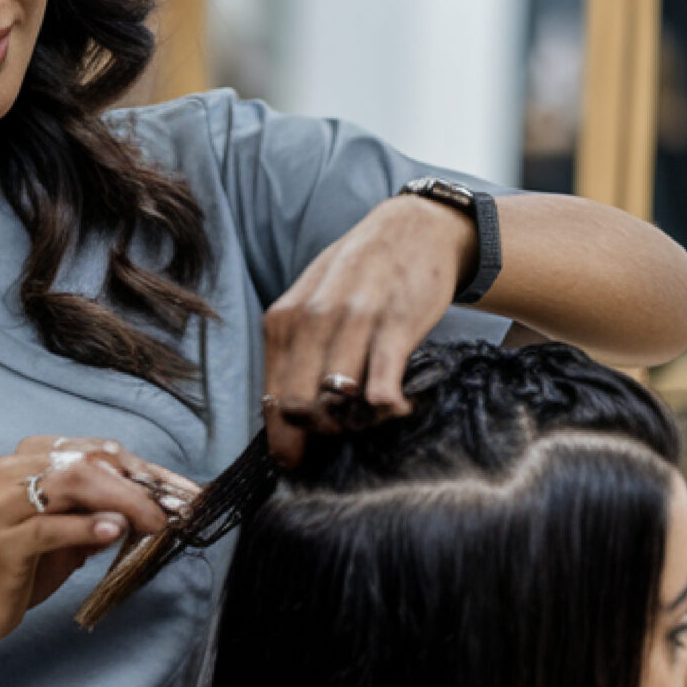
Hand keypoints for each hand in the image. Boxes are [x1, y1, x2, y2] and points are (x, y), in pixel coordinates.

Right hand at [0, 436, 199, 653]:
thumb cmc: (26, 565)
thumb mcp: (73, 532)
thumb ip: (106, 511)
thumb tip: (161, 505)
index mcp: (29, 457)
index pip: (98, 451)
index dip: (147, 470)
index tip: (186, 492)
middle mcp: (11, 470)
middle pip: (88, 462)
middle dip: (139, 485)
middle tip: (174, 513)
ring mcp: (2, 504)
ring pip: (71, 484)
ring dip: (121, 501)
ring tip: (153, 523)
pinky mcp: (1, 540)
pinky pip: (49, 527)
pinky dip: (85, 527)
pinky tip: (114, 532)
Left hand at [262, 194, 474, 464]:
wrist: (414, 227)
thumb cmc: (359, 272)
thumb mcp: (312, 301)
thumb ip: (296, 349)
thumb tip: (284, 414)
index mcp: (284, 319)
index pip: (272, 398)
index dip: (285, 438)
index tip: (298, 459)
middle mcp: (312, 319)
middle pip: (300, 407)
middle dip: (321, 432)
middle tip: (348, 426)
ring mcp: (353, 321)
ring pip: (338, 403)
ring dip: (358, 422)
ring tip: (375, 411)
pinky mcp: (395, 325)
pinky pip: (379, 390)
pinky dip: (387, 409)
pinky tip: (398, 402)